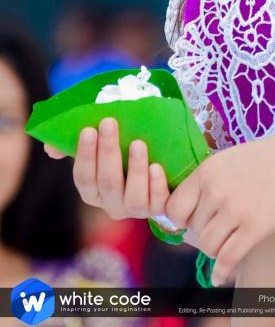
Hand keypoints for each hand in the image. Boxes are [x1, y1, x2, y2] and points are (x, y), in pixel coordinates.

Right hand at [44, 116, 170, 220]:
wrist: (166, 157)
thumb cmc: (126, 146)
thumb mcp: (102, 142)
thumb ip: (75, 145)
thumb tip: (50, 148)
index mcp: (94, 191)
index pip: (83, 177)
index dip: (85, 155)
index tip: (89, 129)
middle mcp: (112, 204)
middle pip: (107, 183)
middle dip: (107, 152)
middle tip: (109, 123)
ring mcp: (136, 208)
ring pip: (132, 198)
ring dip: (135, 169)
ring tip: (137, 144)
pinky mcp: (160, 207)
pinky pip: (158, 203)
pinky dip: (156, 186)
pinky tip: (157, 167)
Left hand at [164, 127, 274, 285]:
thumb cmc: (271, 157)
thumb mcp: (231, 158)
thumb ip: (210, 180)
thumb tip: (192, 208)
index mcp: (207, 170)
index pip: (174, 208)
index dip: (181, 219)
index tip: (192, 221)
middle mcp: (216, 190)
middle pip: (193, 229)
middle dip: (204, 232)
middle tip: (219, 229)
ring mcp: (235, 209)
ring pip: (208, 246)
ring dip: (215, 249)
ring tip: (227, 243)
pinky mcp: (255, 227)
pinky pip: (228, 257)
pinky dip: (221, 271)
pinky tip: (219, 277)